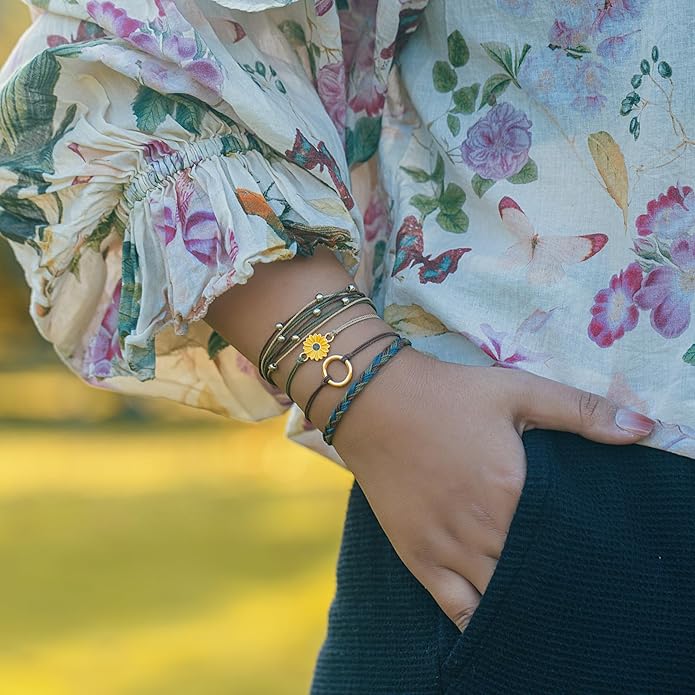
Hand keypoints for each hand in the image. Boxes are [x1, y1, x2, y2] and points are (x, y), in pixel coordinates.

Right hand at [331, 347, 654, 631]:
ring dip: (523, 602)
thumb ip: (581, 411)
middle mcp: (483, 530)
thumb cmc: (448, 394)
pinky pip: (456, 611)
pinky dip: (480, 623)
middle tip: (566, 572)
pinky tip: (498, 621)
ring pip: (500, 600)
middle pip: (534, 575)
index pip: (563, 541)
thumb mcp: (516, 390)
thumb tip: (645, 428)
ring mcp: (448, 549)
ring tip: (538, 596)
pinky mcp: (418, 558)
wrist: (373, 401)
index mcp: (513, 491)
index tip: (588, 546)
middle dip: (553, 576)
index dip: (580, 549)